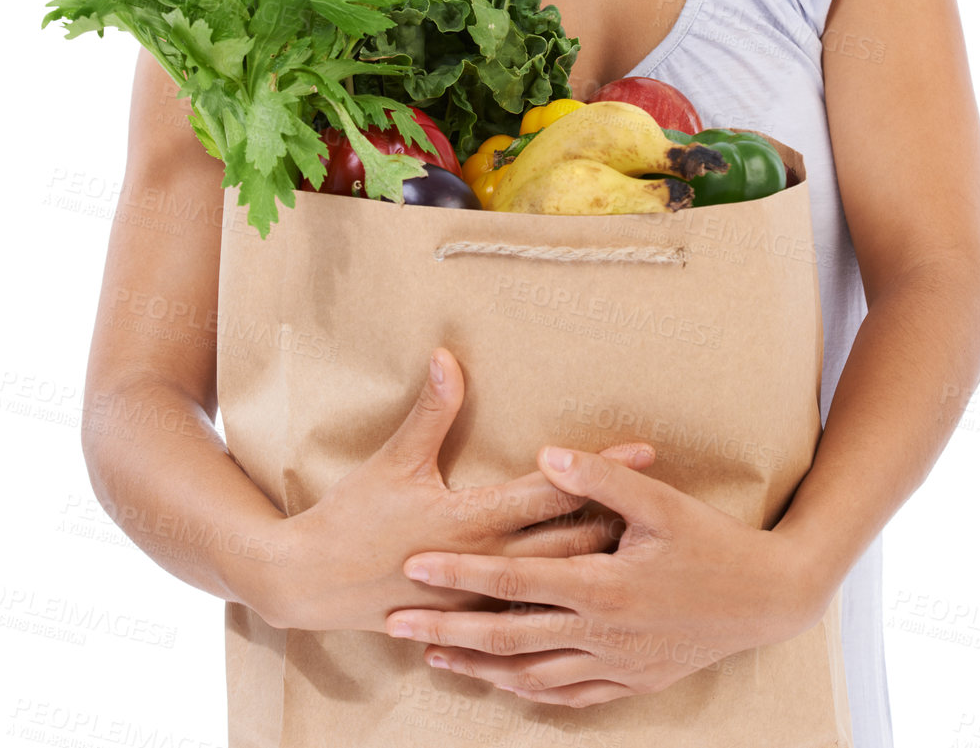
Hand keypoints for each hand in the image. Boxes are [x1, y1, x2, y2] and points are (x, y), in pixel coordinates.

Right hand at [253, 354, 655, 633]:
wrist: (309, 584)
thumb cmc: (353, 518)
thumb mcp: (395, 460)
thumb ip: (432, 410)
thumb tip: (451, 356)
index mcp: (473, 520)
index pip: (554, 491)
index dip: (602, 470)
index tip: (646, 451)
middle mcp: (486, 563)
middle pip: (572, 542)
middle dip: (622, 522)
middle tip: (670, 503)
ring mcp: (481, 599)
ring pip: (560, 586)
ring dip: (602, 565)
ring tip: (649, 548)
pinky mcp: (471, 621)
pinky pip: (533, 618)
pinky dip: (568, 605)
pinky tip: (599, 601)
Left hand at [384, 444, 827, 707]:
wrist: (769, 600)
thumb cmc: (714, 542)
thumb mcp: (661, 503)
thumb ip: (599, 479)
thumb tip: (546, 454)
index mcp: (602, 586)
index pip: (514, 580)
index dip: (460, 572)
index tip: (414, 565)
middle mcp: (601, 633)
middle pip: (507, 636)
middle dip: (446, 630)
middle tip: (395, 624)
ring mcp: (616, 664)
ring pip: (530, 674)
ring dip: (478, 667)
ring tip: (433, 657)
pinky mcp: (633, 681)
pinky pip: (569, 695)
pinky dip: (529, 691)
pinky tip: (506, 685)